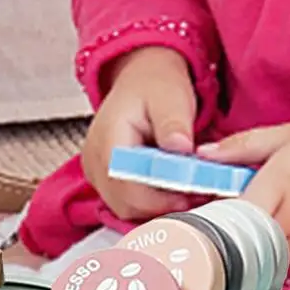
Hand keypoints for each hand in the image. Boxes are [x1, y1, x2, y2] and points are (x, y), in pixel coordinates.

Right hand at [82, 46, 202, 223]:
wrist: (141, 80)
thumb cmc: (155, 86)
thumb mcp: (172, 97)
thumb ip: (174, 124)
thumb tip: (180, 148)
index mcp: (108, 139)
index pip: (127, 185)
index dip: (159, 198)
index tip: (190, 193)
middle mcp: (95, 161)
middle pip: (126, 203)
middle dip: (162, 204)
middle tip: (195, 194)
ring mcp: (96, 174)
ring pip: (126, 209)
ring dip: (157, 206)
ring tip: (184, 190)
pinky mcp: (104, 181)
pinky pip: (126, 204)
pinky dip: (150, 203)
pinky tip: (169, 189)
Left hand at [203, 111, 289, 280]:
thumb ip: (242, 147)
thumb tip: (199, 156)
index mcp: (283, 180)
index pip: (231, 216)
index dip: (214, 223)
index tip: (203, 224)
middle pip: (246, 243)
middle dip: (236, 238)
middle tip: (232, 229)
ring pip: (267, 262)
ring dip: (263, 251)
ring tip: (274, 227)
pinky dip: (288, 260)